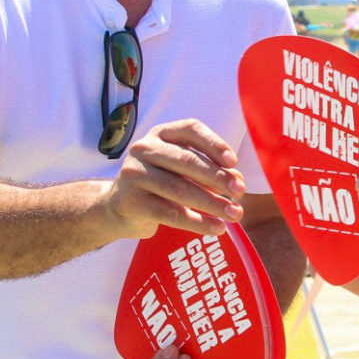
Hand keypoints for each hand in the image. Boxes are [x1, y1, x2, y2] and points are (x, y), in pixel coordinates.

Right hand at [103, 119, 246, 239]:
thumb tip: (239, 180)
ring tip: (235, 214)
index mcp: (161, 134)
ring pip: (179, 189)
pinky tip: (217, 228)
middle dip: (217, 177)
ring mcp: (134, 174)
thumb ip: (211, 171)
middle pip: (187, 160)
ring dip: (212, 203)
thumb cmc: (160, 183)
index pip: (191, 130)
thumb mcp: (184, 171)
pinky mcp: (131, 201)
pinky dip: (198, 222)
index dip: (214, 144)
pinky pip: (170, 213)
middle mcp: (145, 148)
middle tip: (240, 191)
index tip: (234, 162)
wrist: (119, 207)